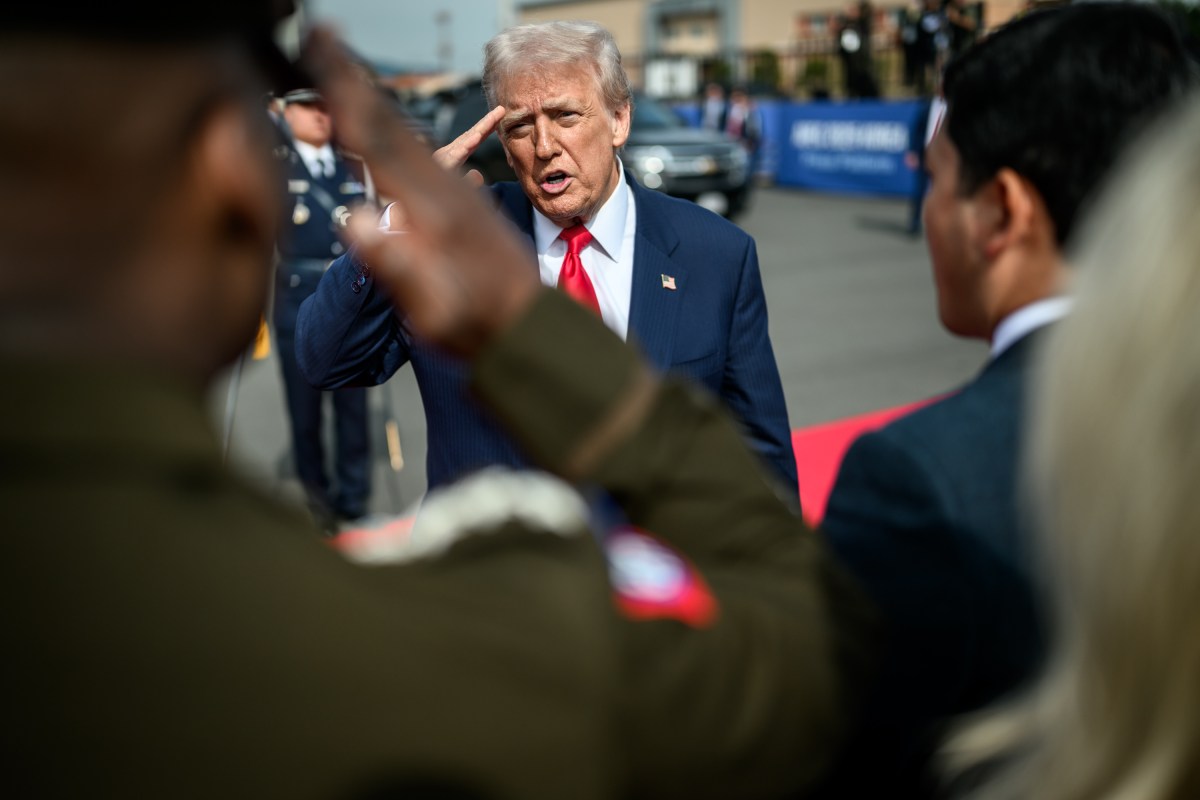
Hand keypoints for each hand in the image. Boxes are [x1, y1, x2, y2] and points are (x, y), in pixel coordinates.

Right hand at [308, 28, 538, 357]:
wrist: (533, 328)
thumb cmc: (479, 328)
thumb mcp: (434, 309)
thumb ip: (396, 264)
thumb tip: (355, 218)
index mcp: (429, 210)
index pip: (376, 139)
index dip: (344, 95)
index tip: (319, 51)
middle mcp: (444, 192)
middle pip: (389, 125)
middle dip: (352, 84)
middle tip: (321, 41)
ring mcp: (457, 195)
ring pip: (407, 136)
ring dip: (370, 105)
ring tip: (341, 76)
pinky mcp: (465, 204)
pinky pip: (426, 152)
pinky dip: (395, 132)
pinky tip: (388, 129)